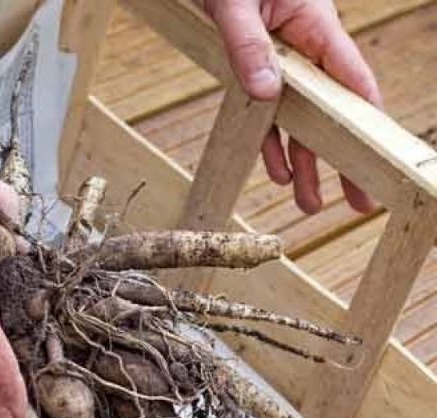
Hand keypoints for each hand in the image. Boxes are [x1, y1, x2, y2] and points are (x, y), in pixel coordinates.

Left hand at [202, 0, 381, 213]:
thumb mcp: (233, 5)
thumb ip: (248, 47)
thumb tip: (267, 92)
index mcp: (314, 23)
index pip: (349, 76)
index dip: (364, 118)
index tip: (377, 154)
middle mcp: (304, 49)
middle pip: (330, 110)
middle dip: (342, 158)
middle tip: (359, 200)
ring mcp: (282, 64)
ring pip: (299, 121)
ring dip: (303, 162)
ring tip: (309, 203)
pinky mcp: (257, 73)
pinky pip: (267, 116)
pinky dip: (270, 144)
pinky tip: (277, 173)